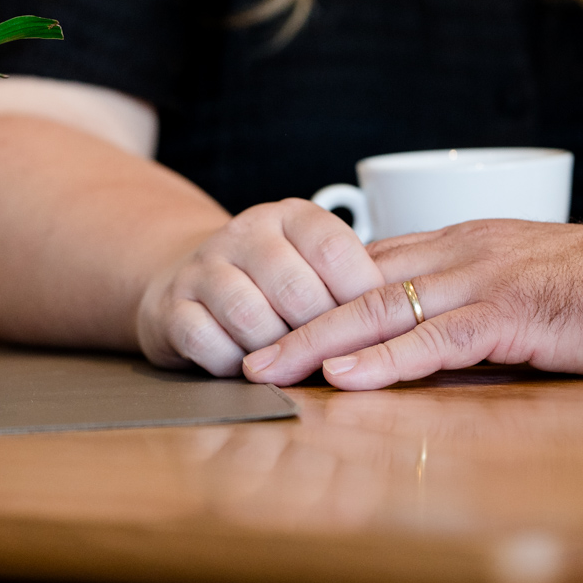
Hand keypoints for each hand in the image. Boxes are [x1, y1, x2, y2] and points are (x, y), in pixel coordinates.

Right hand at [136, 198, 384, 375]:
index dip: (359, 297)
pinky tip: (245, 365)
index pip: (335, 251)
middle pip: (295, 291)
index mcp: (292, 216)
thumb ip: (355, 282)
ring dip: (275, 353)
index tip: (375, 328)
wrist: (188, 280)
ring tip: (289, 364)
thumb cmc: (273, 282)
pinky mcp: (172, 307)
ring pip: (249, 317)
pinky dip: (232, 364)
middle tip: (332, 358)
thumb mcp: (314, 264)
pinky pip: (208, 343)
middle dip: (319, 335)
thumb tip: (410, 317)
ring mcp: (204, 268)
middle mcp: (245, 232)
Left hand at [241, 220, 582, 386]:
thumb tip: (434, 347)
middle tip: (245, 351)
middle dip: (297, 320)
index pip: (374, 266)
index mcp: (470, 244)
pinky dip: (385, 358)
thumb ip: (480, 310)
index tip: (269, 325)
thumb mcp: (533, 294)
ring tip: (269, 369)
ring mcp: (489, 278)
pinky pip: (436, 336)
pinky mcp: (516, 313)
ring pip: (383, 308)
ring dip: (319, 342)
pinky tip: (346, 377)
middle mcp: (468, 251)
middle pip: (360, 283)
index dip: (318, 296)